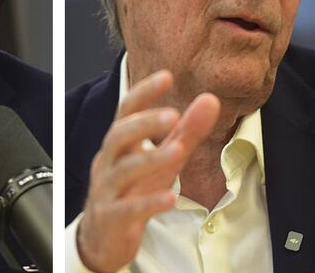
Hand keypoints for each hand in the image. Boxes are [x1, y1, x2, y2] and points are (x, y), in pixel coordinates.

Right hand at [77, 70, 220, 272]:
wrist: (103, 239)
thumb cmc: (133, 190)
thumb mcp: (163, 159)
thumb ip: (186, 131)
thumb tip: (211, 100)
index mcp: (121, 143)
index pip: (127, 110)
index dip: (144, 93)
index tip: (166, 76)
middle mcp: (109, 162)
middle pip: (119, 135)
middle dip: (145, 124)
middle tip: (173, 115)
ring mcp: (107, 190)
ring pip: (123, 170)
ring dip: (151, 159)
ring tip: (178, 151)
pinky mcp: (111, 219)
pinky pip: (128, 209)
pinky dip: (149, 203)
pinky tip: (171, 199)